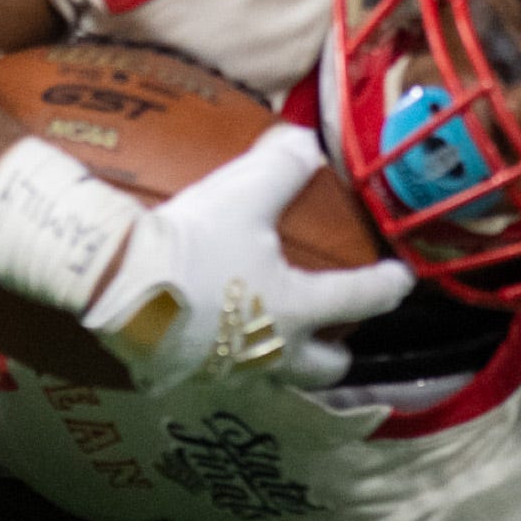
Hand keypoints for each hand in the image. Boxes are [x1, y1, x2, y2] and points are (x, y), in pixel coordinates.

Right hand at [85, 124, 411, 392]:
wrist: (120, 287)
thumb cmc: (194, 244)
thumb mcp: (241, 195)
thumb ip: (280, 167)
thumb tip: (307, 141)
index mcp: (298, 309)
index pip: (360, 298)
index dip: (386, 285)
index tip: (401, 279)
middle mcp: (274, 352)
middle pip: (323, 367)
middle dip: (336, 352)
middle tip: (335, 330)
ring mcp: (231, 373)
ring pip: (274, 378)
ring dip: (282, 361)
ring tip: (271, 340)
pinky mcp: (187, 379)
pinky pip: (219, 377)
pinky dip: (224, 360)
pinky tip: (207, 341)